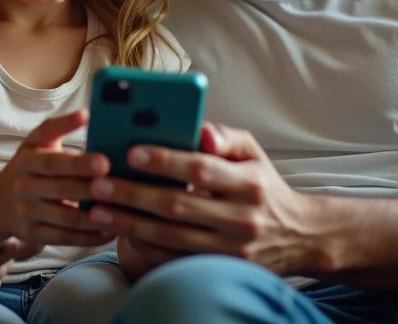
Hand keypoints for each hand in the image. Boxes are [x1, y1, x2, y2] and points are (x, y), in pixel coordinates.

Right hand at [0, 110, 113, 246]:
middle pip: (61, 190)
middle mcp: (23, 187)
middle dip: (91, 189)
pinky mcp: (33, 235)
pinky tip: (111, 231)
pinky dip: (89, 237)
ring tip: (123, 212)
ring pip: (65, 218)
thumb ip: (59, 127)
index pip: (53, 162)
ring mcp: (26, 213)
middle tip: (121, 187)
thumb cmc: (29, 166)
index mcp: (27, 160)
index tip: (105, 161)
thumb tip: (86, 113)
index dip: (78, 163)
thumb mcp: (36, 143)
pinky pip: (65, 238)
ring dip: (95, 217)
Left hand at [86, 123, 318, 275]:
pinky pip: (174, 260)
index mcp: (249, 183)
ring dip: (130, 223)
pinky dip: (145, 246)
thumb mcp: (253, 152)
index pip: (202, 169)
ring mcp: (231, 249)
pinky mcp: (220, 269)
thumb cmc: (262, 183)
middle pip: (178, 206)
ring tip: (98, 209)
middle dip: (134, 194)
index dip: (165, 161)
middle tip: (100, 184)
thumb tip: (200, 128)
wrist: (299, 235)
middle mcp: (242, 218)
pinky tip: (121, 231)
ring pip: (171, 237)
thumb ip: (224, 135)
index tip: (131, 152)